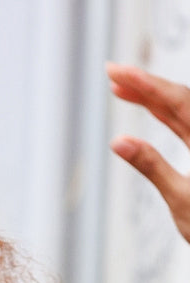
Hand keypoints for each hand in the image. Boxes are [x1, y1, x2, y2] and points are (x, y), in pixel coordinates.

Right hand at [108, 64, 189, 243]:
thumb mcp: (181, 199)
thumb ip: (151, 167)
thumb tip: (119, 142)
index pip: (175, 100)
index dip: (144, 83)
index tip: (116, 72)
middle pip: (178, 97)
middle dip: (144, 84)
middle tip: (111, 73)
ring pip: (181, 109)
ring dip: (151, 97)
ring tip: (121, 88)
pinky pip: (185, 124)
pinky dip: (164, 114)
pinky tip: (149, 107)